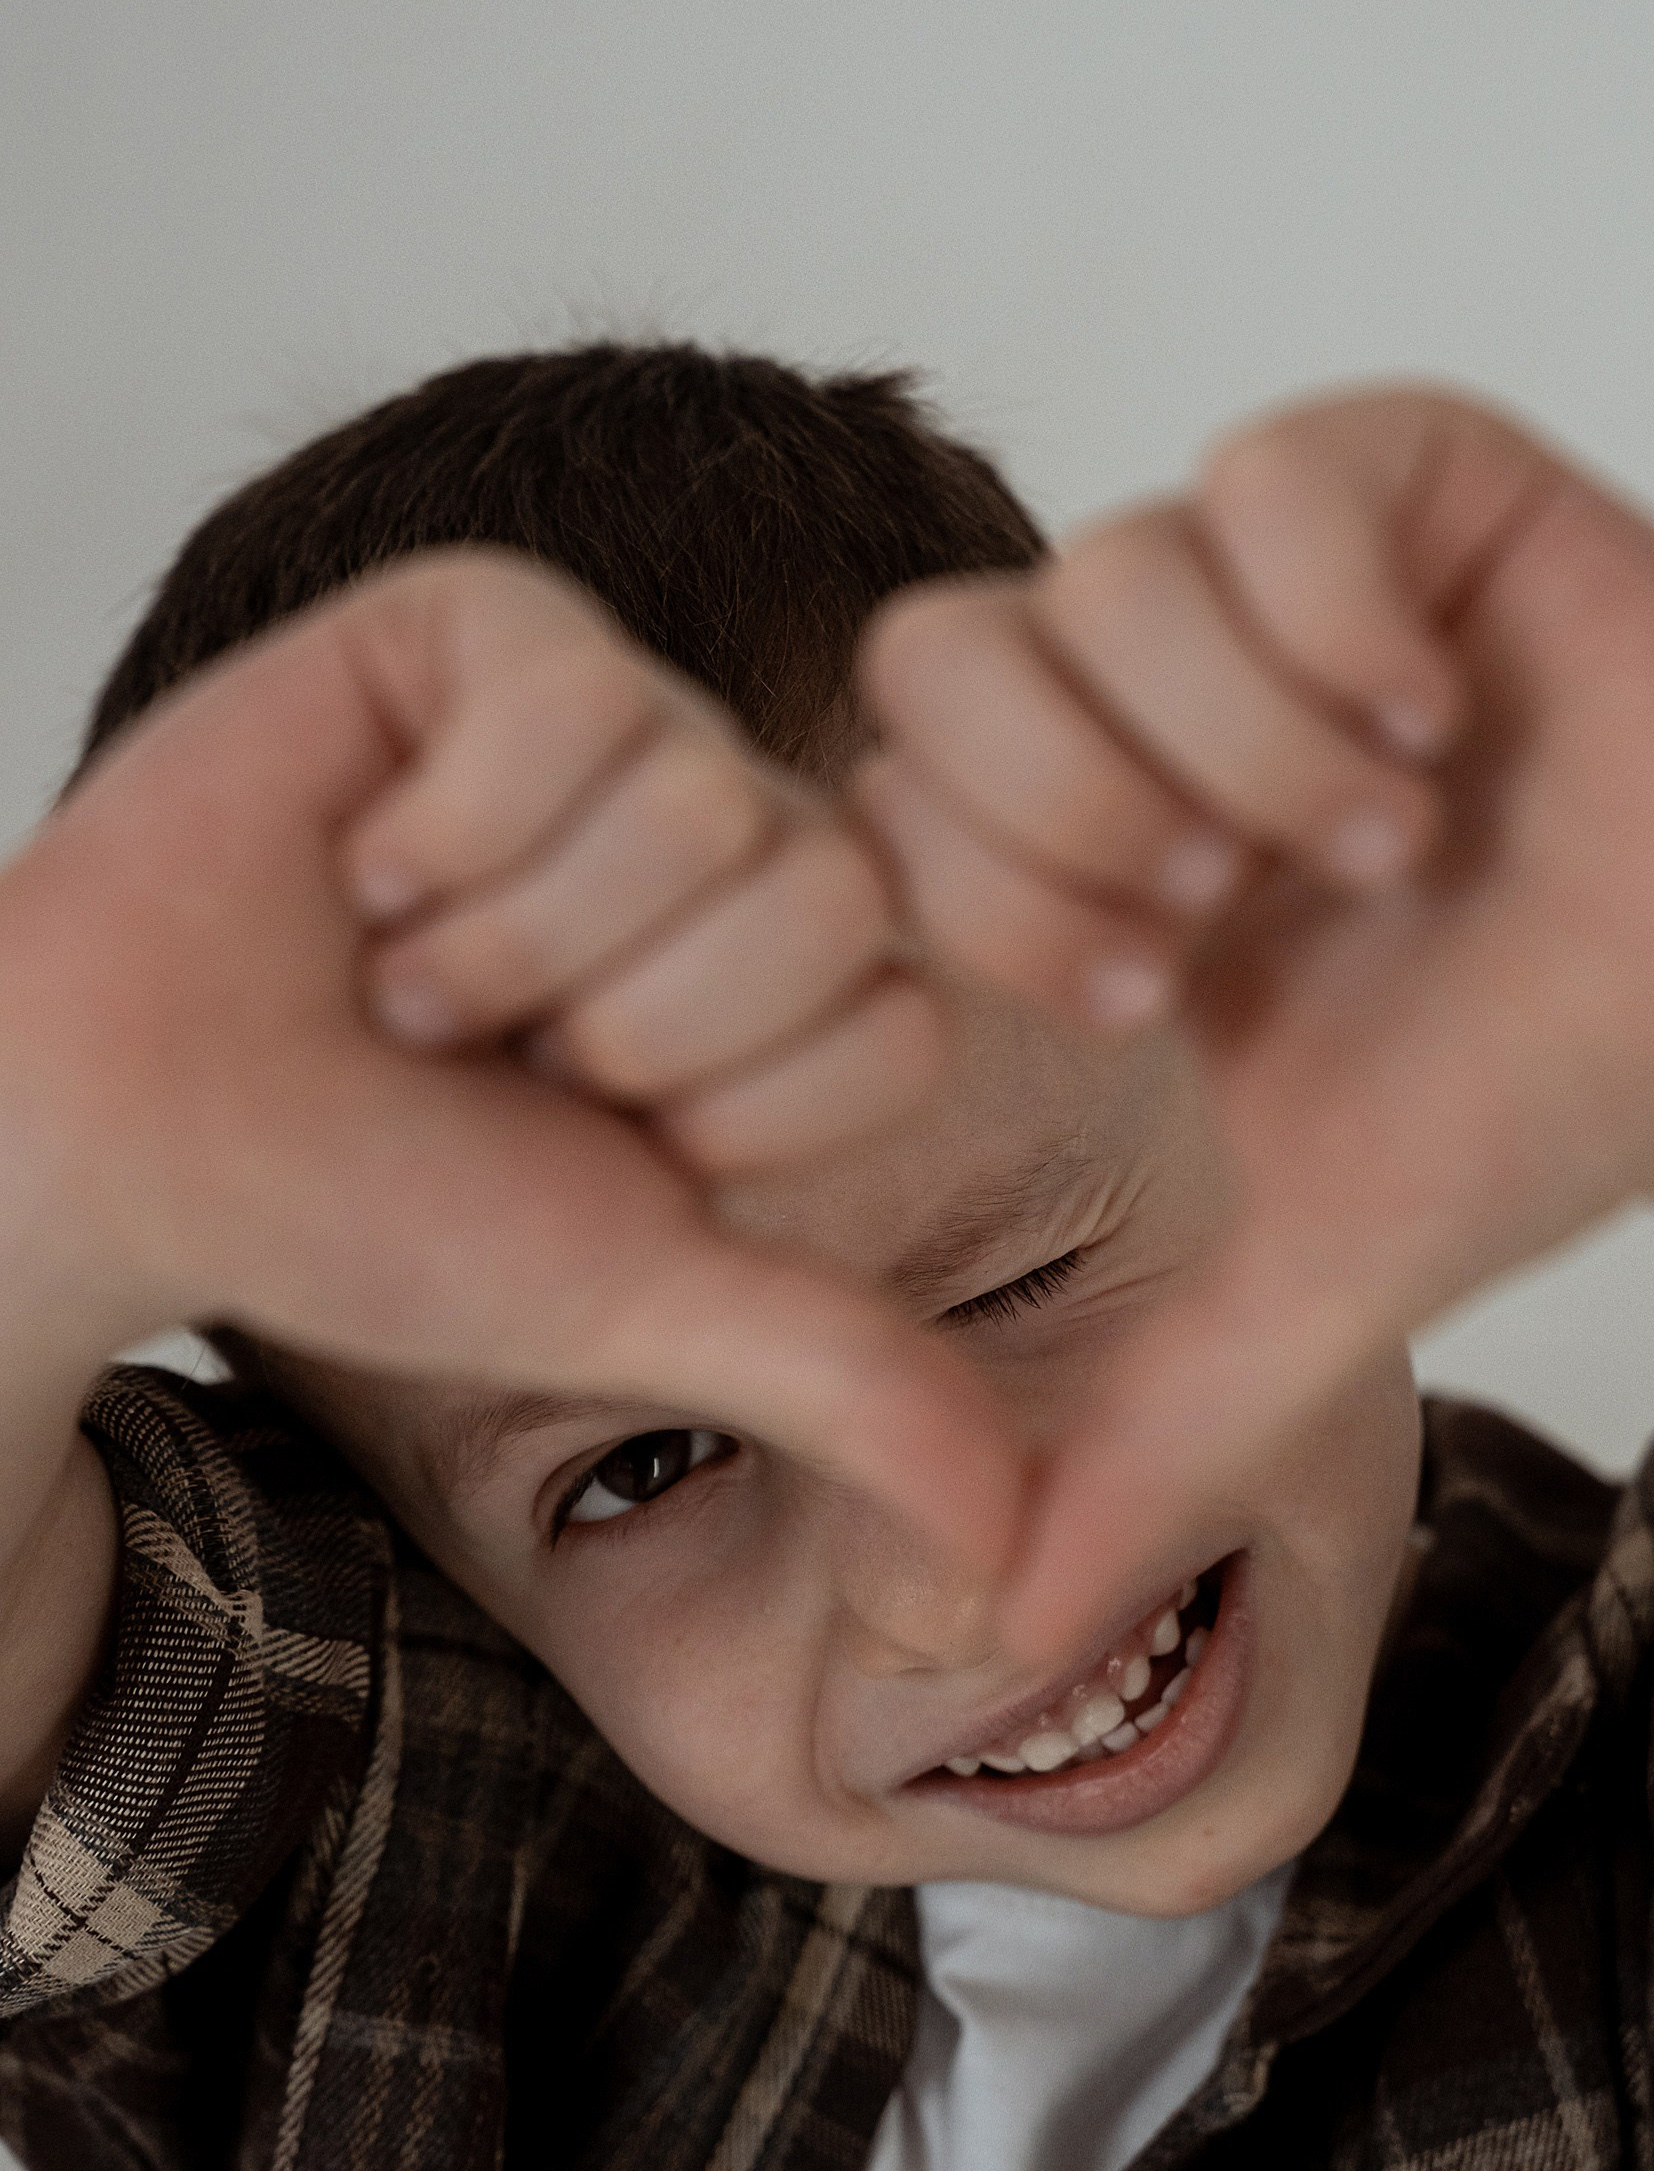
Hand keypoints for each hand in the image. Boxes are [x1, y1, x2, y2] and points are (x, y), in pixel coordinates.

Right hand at [0, 554, 1019, 1572]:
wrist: (118, 1126)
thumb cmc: (361, 1202)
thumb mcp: (629, 1294)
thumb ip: (844, 1378)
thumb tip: (1017, 1550)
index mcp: (789, 969)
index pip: (896, 1020)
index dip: (718, 1111)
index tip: (579, 1123)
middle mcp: (730, 821)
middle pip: (820, 896)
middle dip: (610, 1020)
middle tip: (480, 1037)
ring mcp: (617, 709)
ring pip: (701, 798)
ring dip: (507, 938)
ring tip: (405, 954)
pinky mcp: (490, 620)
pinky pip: (572, 696)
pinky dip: (441, 824)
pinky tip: (363, 852)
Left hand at [860, 387, 1653, 1650]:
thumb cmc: (1521, 1110)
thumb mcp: (1295, 1288)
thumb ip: (1129, 1446)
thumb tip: (972, 1647)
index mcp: (1072, 827)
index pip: (881, 786)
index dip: (987, 898)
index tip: (1158, 1007)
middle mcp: (1142, 679)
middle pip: (943, 651)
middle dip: (1074, 814)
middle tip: (1230, 921)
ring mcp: (1272, 561)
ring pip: (1111, 561)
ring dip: (1240, 745)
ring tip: (1383, 843)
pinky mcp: (1415, 468)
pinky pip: (1274, 466)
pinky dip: (1335, 617)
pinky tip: (1434, 720)